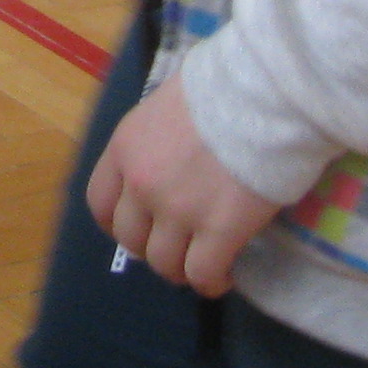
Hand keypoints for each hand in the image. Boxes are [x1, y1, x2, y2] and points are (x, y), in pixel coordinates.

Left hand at [85, 78, 281, 295]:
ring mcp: (178, 210)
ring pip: (164, 263)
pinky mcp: (219, 231)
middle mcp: (142, 183)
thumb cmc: (225, 85)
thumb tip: (170, 150)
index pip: (100, 202)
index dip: (118, 222)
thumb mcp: (169, 102)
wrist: (267, 93)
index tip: (139, 227)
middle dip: (152, 247)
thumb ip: (158, 136)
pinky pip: (202, 274)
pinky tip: (226, 274)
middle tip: (178, 245)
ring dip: (181, 269)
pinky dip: (211, 282)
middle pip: (130, 239)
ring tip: (203, 264)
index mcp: (126, 147)